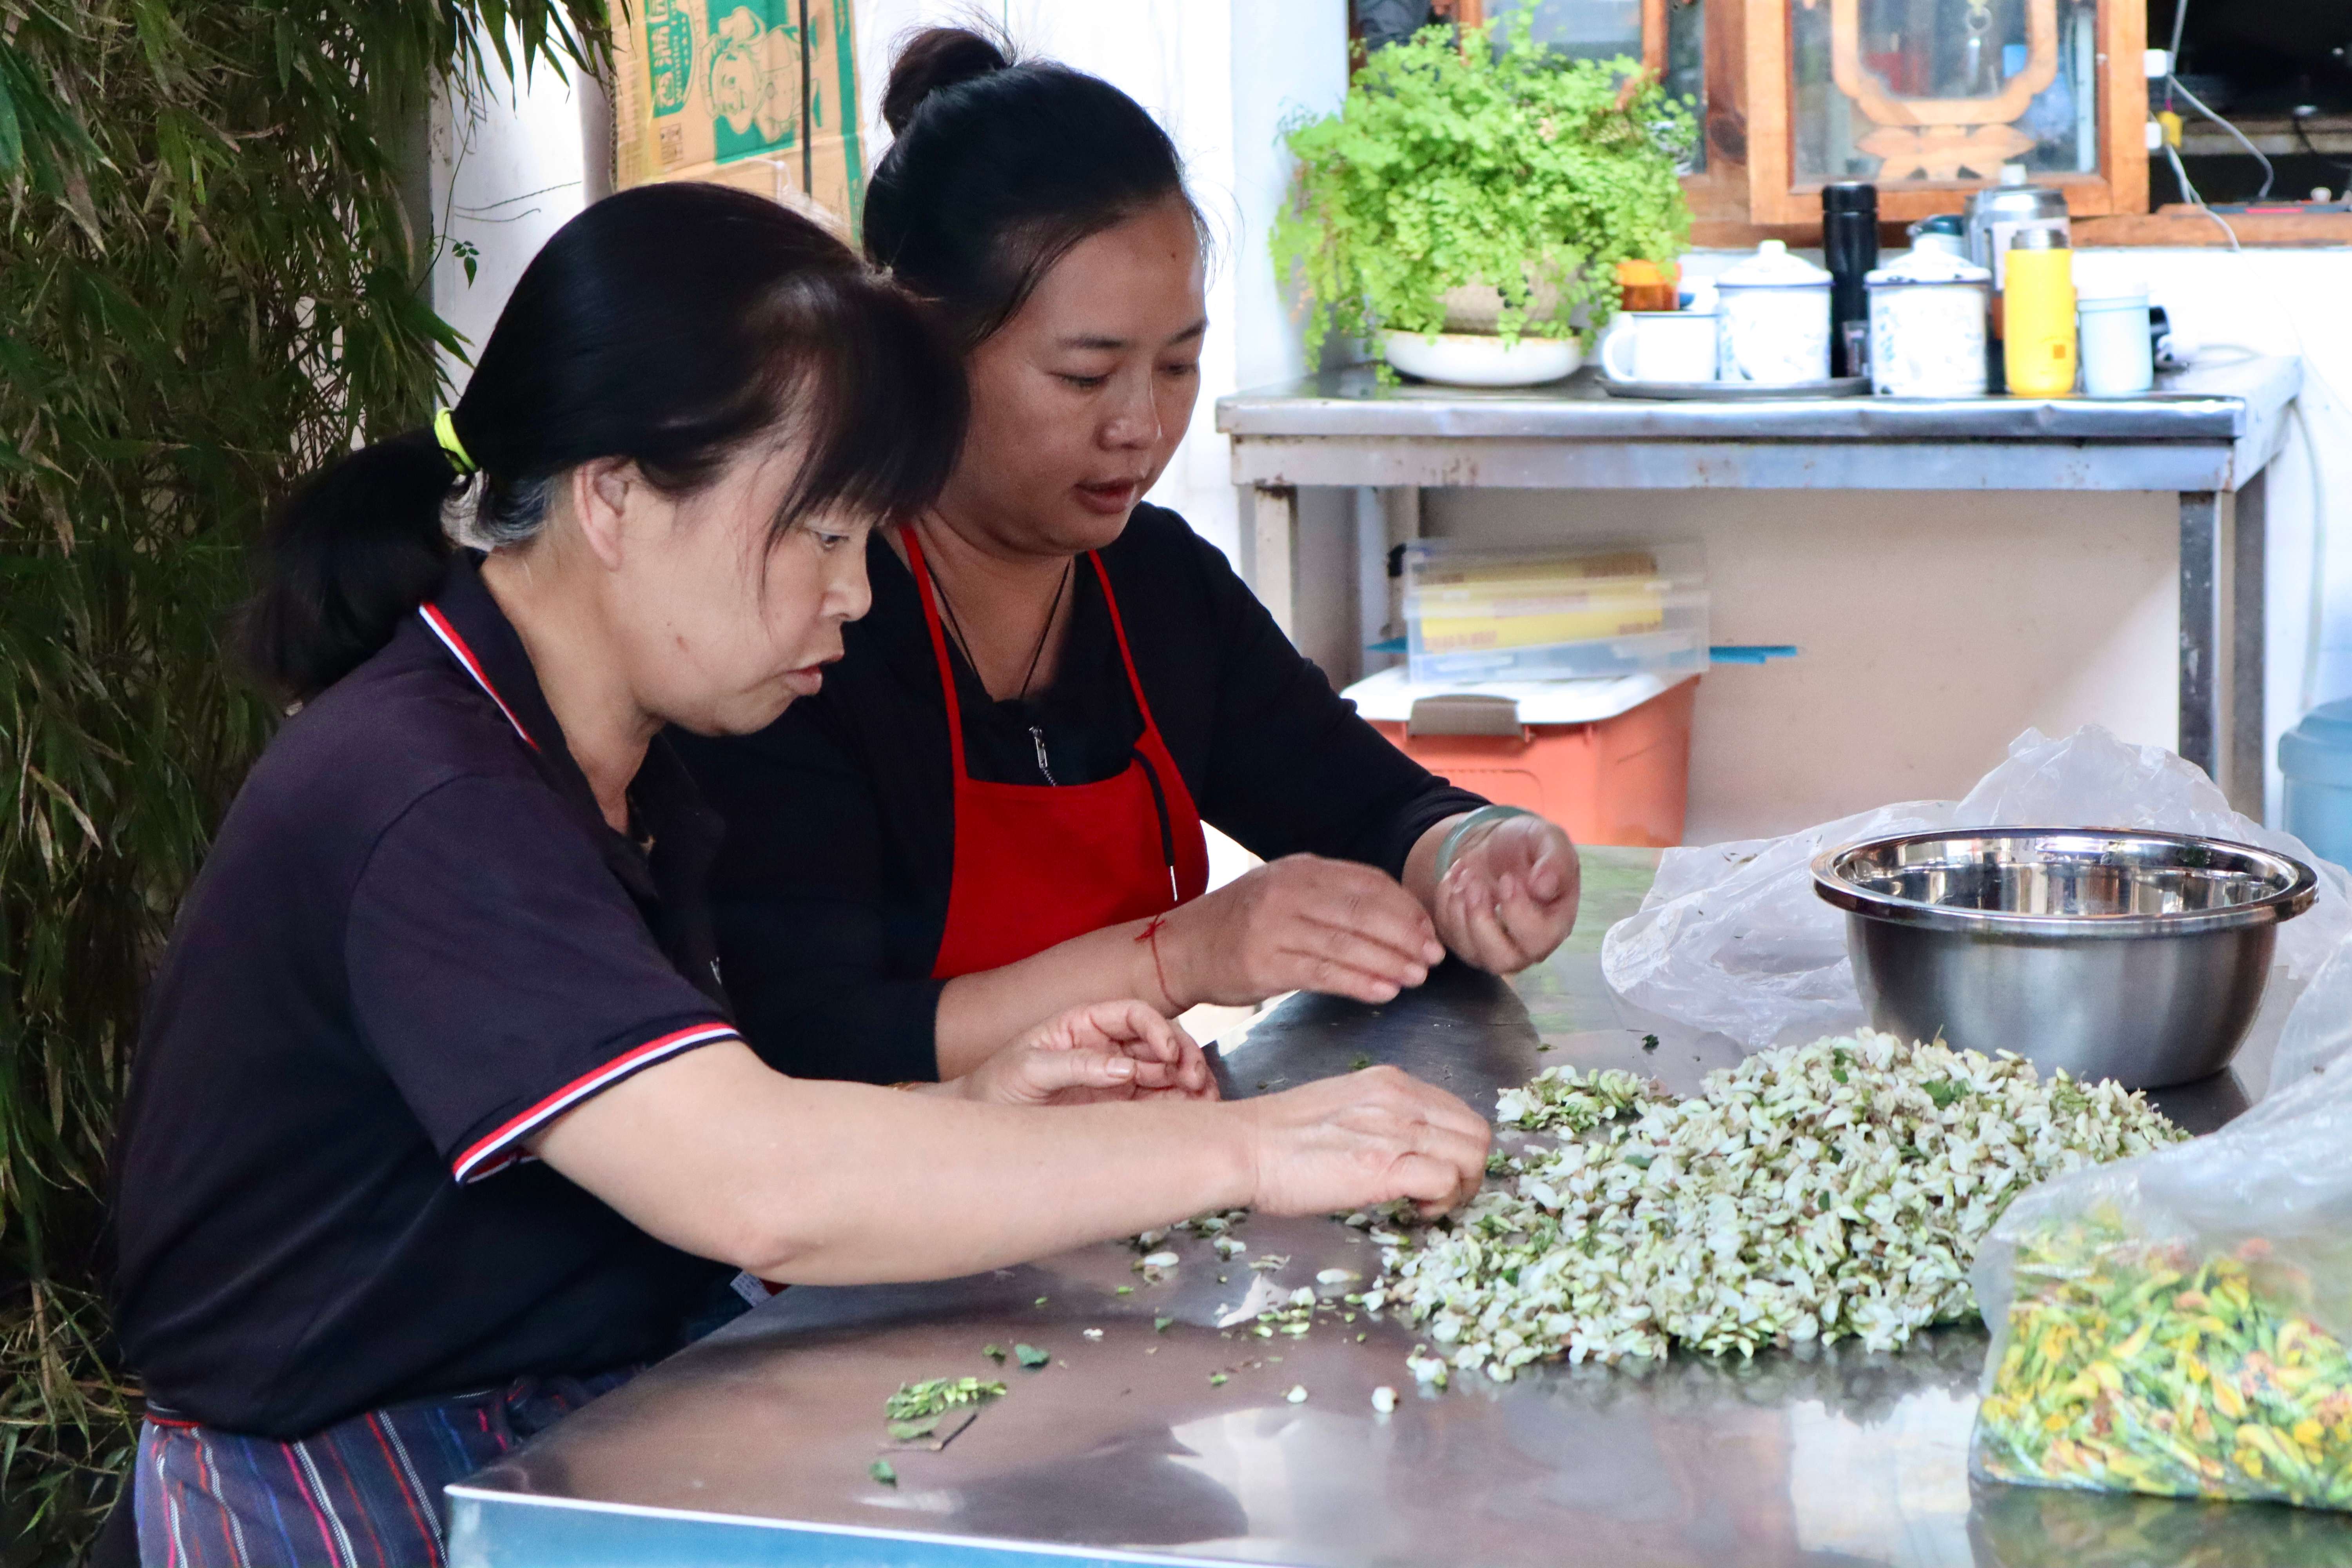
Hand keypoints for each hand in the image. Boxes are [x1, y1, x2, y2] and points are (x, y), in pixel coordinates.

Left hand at [952, 999, 1217, 1106]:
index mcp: (1084, 1024)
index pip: (1133, 1015)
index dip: (1157, 1030)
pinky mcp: (1118, 1106)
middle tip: (1196, 1081)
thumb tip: (1126, 1070)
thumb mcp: (1028, 1068)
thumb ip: (1077, 1065)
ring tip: (1204, 1100)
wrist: (982, 1119)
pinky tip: (1192, 1113)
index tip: (1167, 1055)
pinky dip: (1179, 1106)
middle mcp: (1106, 1047)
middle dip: (1183, 1057)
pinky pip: (1157, 1101)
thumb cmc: (996, 1085)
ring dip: (1189, 1082)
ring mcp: (1115, 1077)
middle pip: (1158, 1042)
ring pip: (1165, 1072)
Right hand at [1153, 854, 1445, 1009]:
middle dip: (1405, 935)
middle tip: (1433, 958)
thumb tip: (1396, 920)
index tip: (1430, 930)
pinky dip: (1359, 982)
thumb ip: (1331, 898)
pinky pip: (1323, 973)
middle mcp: (1288, 890)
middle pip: (1362, 910)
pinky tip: (1384, 992)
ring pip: (1347, 942)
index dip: (1405, 907)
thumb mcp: (1285, 894)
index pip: (1367, 881)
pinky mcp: (1263, 963)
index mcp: (1300, 868)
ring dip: (1390, 961)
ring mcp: (1273, 925)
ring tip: (1417, 978)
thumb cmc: (1241, 926)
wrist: (1180, 948)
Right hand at [1240, 1066, 1488, 1218]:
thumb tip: (1404, 1148)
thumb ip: (1381, 1117)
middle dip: (1471, 1170)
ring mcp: (1396, 1130)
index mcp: (1392, 1083)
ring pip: (1472, 1155)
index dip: (1458, 1148)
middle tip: (1443, 1195)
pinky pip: (1447, 1180)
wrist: (1244, 1146)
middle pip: (1477, 1133)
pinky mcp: (1386, 1166)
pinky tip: (1416, 1211)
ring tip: (1429, 1204)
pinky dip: (1443, 1201)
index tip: (1437, 1171)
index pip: (1458, 1111)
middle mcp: (1402, 1099)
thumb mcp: (1343, 1106)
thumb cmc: (1280, 1136)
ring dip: (1462, 1188)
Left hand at [1431, 814, 1579, 974]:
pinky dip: (1445, 903)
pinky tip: (1454, 876)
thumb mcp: (1549, 840)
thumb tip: (1544, 887)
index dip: (1517, 912)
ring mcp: (1491, 947)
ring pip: (1470, 952)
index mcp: (1554, 925)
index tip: (1507, 878)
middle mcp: (1524, 947)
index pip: (1538, 939)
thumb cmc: (1529, 846)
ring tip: (1464, 874)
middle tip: (1475, 883)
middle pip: (1501, 960)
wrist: (1497, 846)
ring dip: (1459, 911)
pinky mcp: (1465, 940)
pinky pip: (1448, 935)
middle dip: (1480, 920)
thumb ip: (1555, 861)